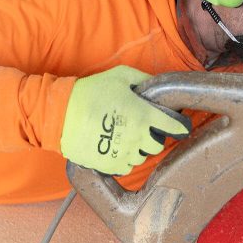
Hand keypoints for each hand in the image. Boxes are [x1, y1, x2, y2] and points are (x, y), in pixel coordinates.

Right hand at [60, 66, 191, 175]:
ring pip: (142, 157)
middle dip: (153, 137)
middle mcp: (138, 136)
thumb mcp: (120, 76)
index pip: (173, 125)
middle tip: (141, 129)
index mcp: (144, 114)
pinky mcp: (111, 164)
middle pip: (158, 145)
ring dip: (137, 149)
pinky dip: (123, 159)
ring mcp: (124, 152)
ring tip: (123, 137)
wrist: (61, 113)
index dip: (179, 126)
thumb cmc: (90, 92)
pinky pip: (126, 167)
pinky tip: (114, 147)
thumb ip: (143, 79)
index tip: (181, 128)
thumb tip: (158, 84)